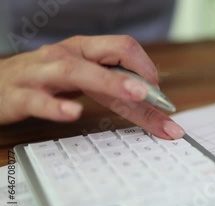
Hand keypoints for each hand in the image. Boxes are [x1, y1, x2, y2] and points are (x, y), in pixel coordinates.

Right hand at [0, 35, 184, 138]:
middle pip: (104, 56)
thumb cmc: (44, 80)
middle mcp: (64, 56)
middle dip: (133, 72)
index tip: (160, 94)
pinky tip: (73, 113)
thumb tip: (157, 104)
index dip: (145, 67)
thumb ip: (115, 89)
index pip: (122, 49)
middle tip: (155, 92)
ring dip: (108, 82)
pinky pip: (38, 100)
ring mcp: (41, 75)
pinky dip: (56, 106)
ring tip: (133, 94)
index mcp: (83, 50)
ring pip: (75, 72)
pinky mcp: (19, 96)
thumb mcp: (81, 79)